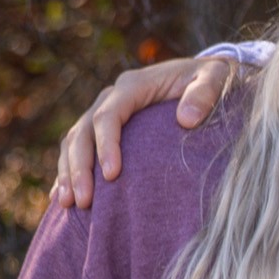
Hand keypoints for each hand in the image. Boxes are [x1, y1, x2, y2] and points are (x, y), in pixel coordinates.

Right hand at [54, 55, 235, 210]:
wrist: (203, 75)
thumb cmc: (211, 78)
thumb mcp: (216, 77)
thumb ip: (204, 93)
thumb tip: (186, 119)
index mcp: (134, 85)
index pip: (108, 115)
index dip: (106, 145)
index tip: (111, 175)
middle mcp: (113, 97)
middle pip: (83, 131)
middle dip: (80, 167)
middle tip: (83, 200)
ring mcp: (105, 112)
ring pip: (74, 141)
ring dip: (68, 172)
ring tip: (68, 204)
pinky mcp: (105, 129)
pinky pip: (78, 150)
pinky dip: (68, 172)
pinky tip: (62, 198)